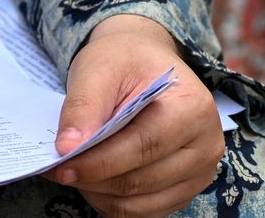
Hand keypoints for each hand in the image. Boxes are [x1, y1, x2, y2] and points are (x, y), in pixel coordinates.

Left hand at [47, 14, 223, 217]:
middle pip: (141, 180)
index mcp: (193, 108)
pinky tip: (95, 181)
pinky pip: (144, 212)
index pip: (143, 147)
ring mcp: (199, 174)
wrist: (145, 64)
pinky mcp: (185, 191)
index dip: (99, 162)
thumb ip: (84, 107)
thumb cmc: (125, 61)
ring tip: (75, 172)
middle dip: (94, 179)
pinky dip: (113, 203)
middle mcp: (206, 146)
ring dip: (100, 195)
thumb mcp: (99, 68)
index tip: (61, 165)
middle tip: (57, 170)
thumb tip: (68, 148)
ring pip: (140, 204)